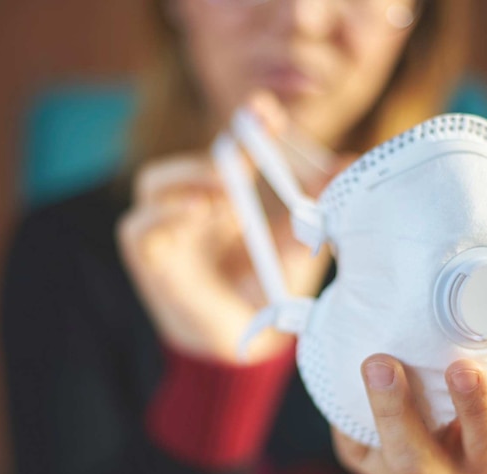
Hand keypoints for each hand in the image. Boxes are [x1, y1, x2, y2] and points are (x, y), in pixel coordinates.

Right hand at [116, 95, 331, 362]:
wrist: (248, 348)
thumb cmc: (270, 295)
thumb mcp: (298, 247)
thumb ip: (316, 209)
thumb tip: (348, 163)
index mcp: (227, 201)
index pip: (230, 152)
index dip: (245, 129)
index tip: (267, 112)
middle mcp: (193, 210)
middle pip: (187, 160)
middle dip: (215, 151)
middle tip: (246, 158)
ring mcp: (169, 234)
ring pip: (152, 184)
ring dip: (184, 181)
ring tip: (219, 198)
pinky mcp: (150, 262)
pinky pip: (137, 228)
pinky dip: (161, 218)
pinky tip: (195, 219)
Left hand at [332, 355, 486, 473]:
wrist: (439, 406)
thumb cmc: (476, 382)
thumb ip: (486, 353)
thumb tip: (473, 301)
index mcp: (486, 454)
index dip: (477, 408)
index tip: (463, 368)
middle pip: (415, 461)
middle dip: (397, 413)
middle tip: (383, 365)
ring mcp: (398, 473)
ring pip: (378, 450)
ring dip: (369, 406)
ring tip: (368, 362)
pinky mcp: (364, 459)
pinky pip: (351, 436)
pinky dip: (346, 401)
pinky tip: (345, 366)